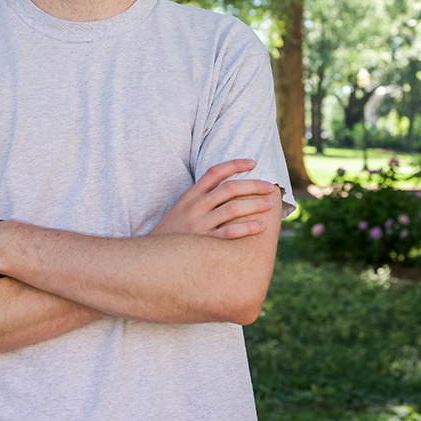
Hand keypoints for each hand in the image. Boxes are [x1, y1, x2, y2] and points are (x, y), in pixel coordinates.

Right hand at [151, 159, 275, 239]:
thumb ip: (201, 198)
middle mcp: (195, 207)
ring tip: (269, 204)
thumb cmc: (172, 233)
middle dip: (253, 185)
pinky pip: (228, 233)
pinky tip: (260, 226)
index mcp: (190, 196)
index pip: (214, 172)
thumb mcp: (181, 209)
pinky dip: (246, 228)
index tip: (253, 162)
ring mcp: (199, 225)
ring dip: (254, 205)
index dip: (235, 164)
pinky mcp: (203, 243)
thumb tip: (229, 190)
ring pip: (232, 209)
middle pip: (229, 188)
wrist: (151, 258)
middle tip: (269, 187)